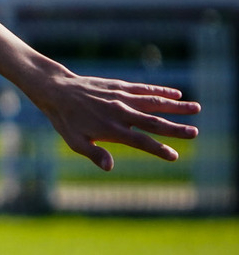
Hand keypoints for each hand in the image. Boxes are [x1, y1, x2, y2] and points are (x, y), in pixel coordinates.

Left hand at [28, 70, 200, 170]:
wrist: (57, 91)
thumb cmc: (66, 120)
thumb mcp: (75, 141)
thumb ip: (94, 154)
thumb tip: (110, 168)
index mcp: (111, 129)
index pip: (141, 142)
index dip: (159, 150)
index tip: (175, 156)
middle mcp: (120, 113)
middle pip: (153, 122)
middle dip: (176, 128)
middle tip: (196, 133)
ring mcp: (122, 98)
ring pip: (154, 102)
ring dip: (176, 106)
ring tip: (196, 108)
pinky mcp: (120, 86)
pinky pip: (144, 89)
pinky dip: (161, 91)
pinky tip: (176, 94)